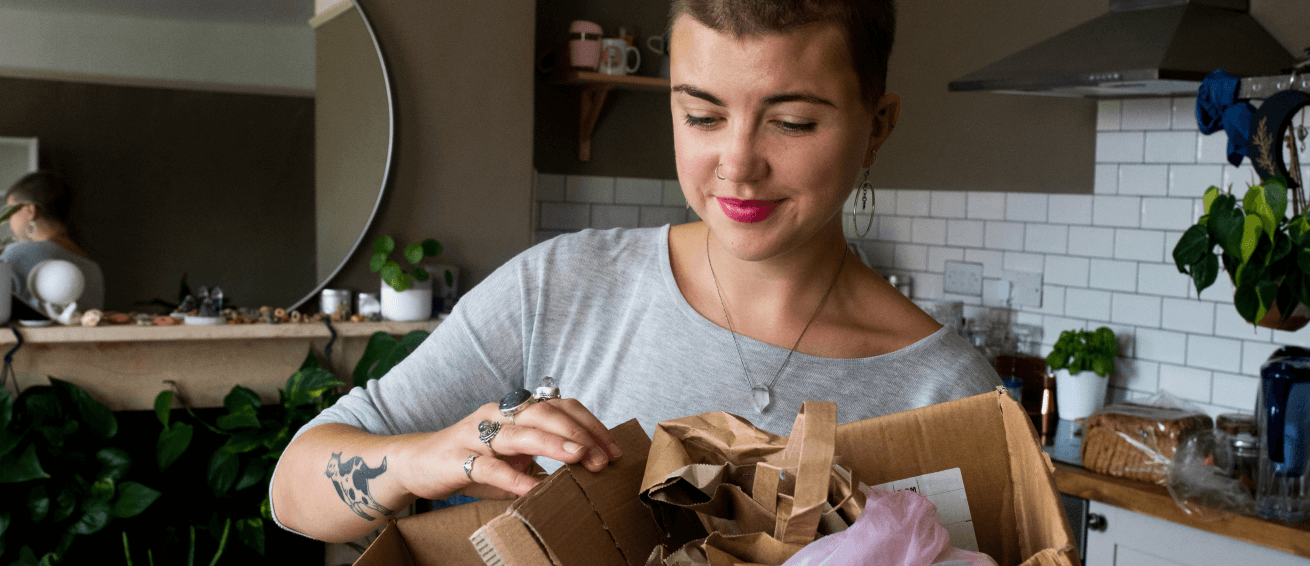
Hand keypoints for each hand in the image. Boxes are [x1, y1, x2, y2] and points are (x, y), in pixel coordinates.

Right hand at [397, 397, 621, 500]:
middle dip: (579, 434)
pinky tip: (533, 489)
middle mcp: (498, 414)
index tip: (613, 449)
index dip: (590, 425)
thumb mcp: (512, 455)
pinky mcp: (458, 457)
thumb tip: (586, 469)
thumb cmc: (472, 459)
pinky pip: (490, 467)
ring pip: (520, 433)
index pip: (560, 406)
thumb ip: (542, 457)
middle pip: (545, 413)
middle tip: (603, 459)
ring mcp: (476, 433)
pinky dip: (514, 478)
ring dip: (553, 443)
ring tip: (579, 457)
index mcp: (515, 410)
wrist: (416, 463)